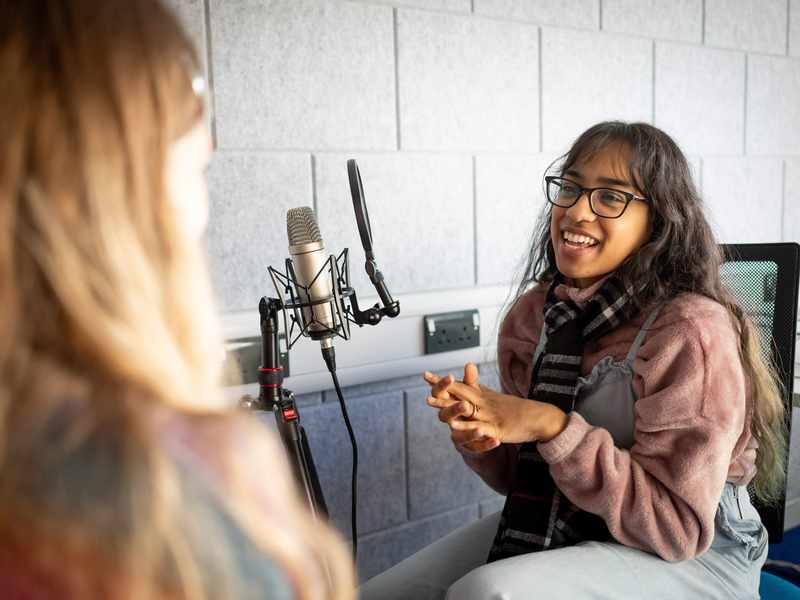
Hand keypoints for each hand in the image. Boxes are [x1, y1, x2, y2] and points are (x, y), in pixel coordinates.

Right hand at [423, 364, 499, 453]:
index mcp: (447, 405)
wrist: (478, 432)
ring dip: (470, 432)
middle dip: (454, 410)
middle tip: (465, 405)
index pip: (438, 393)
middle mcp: (449, 421)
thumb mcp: (471, 394)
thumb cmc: (470, 408)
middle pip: (445, 416)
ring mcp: (458, 436)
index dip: (442, 385)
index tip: (450, 376)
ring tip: (481, 430)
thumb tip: (470, 364)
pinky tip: (496, 441)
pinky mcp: (470, 447)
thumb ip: (469, 382)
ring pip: (458, 435)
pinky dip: (486, 445)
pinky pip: (476, 447)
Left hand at [428, 375, 568, 444]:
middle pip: (459, 394)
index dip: (442, 381)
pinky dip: (466, 426)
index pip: (460, 385)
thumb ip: (478, 391)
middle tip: (424, 384)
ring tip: (429, 402)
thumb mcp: (494, 398)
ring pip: (465, 409)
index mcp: (483, 396)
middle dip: (440, 390)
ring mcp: (490, 415)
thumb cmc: (515, 409)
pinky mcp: (497, 429)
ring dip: (446, 405)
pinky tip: (454, 426)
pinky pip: (479, 428)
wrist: (538, 417)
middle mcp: (484, 403)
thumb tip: (469, 382)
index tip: (425, 375)